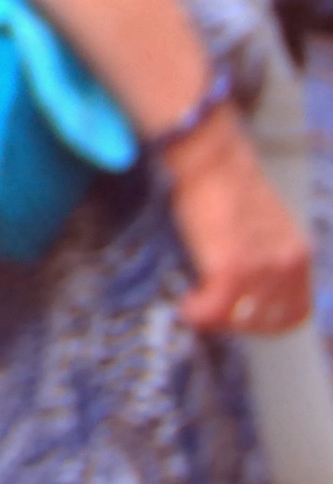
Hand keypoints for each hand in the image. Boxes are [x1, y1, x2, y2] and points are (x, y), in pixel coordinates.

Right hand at [162, 111, 314, 337]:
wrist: (211, 159)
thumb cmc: (227, 183)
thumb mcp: (262, 226)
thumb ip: (263, 255)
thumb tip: (243, 282)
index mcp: (298, 255)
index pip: (295, 312)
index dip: (266, 322)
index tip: (239, 316)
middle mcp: (287, 266)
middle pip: (267, 322)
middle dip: (237, 325)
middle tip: (212, 313)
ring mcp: (261, 270)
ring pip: (239, 320)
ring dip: (215, 319)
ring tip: (195, 308)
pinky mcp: (231, 268)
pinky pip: (213, 309)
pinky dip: (196, 313)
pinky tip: (185, 305)